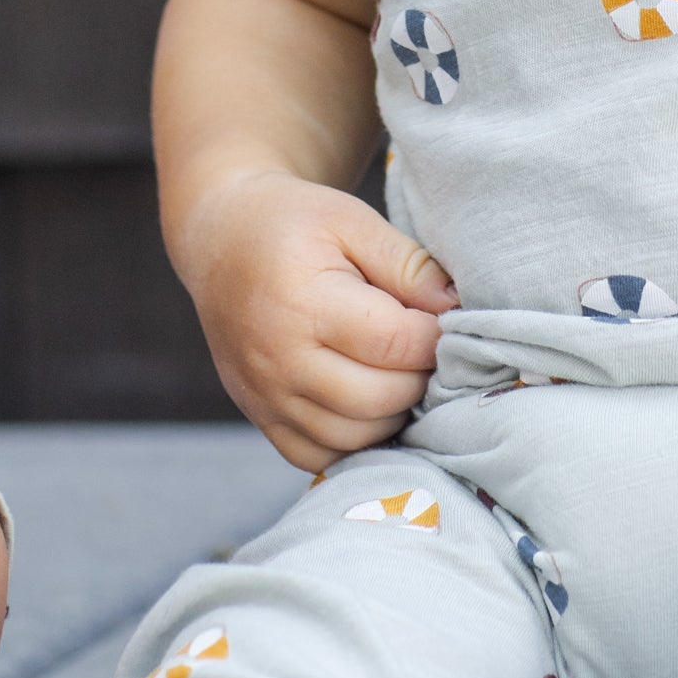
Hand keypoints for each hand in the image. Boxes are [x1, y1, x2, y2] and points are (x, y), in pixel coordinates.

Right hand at [172, 170, 455, 470]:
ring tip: (400, 371)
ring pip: (355, 437)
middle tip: (425, 347)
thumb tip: (456, 309)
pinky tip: (370, 403)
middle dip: (420, 376)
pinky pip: (319, 457)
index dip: (436, 336)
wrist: (221, 241)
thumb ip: (408, 264)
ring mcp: (265, 397)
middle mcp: (280, 360)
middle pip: (380, 398)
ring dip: (394, 413)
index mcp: (304, 304)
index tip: (443, 317)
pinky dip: (355, 440)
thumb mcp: (352, 220)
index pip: (396, 345)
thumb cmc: (293, 225)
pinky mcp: (260, 417)